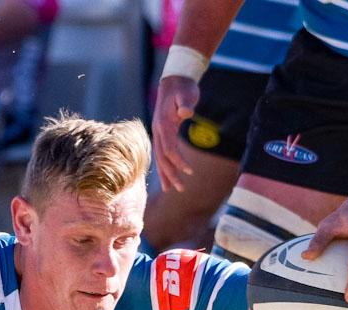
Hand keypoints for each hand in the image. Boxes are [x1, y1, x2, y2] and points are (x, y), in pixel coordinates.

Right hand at [152, 75, 199, 192]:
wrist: (175, 81)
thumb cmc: (184, 88)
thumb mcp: (187, 93)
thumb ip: (186, 103)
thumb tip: (185, 112)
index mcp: (163, 125)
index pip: (169, 149)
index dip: (178, 162)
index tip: (189, 171)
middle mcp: (158, 131)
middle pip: (162, 158)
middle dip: (170, 174)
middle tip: (180, 189)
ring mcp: (159, 133)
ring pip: (160, 158)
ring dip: (166, 173)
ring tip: (171, 189)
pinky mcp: (163, 133)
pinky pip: (162, 153)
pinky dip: (165, 165)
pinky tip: (170, 174)